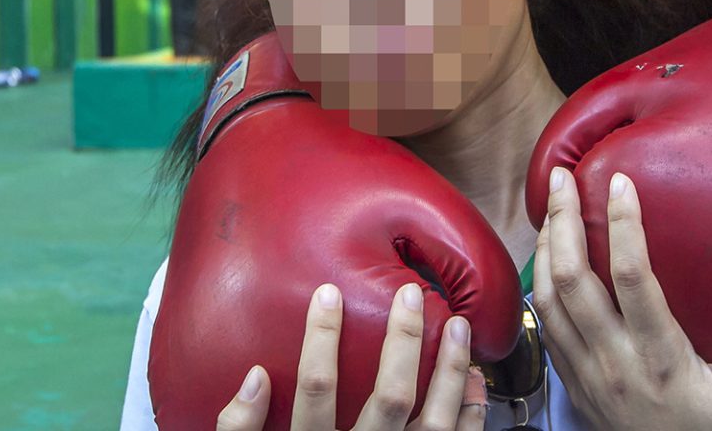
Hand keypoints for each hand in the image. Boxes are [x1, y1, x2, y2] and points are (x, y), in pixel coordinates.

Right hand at [216, 283, 486, 430]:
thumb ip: (238, 428)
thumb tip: (256, 376)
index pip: (316, 389)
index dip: (321, 338)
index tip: (328, 293)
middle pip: (391, 399)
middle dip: (404, 341)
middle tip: (410, 295)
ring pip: (435, 424)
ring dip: (450, 371)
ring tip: (457, 325)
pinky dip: (471, 414)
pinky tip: (474, 380)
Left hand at [533, 168, 711, 430]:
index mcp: (661, 360)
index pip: (631, 279)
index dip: (623, 226)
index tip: (620, 183)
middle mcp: (615, 363)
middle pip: (572, 279)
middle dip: (562, 221)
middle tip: (560, 176)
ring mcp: (587, 375)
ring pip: (548, 300)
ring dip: (544, 248)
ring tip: (550, 207)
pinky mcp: (574, 385)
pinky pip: (545, 326)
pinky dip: (540, 285)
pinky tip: (548, 260)